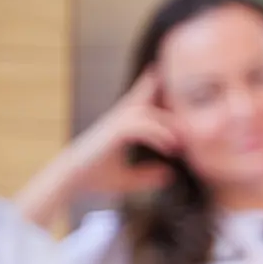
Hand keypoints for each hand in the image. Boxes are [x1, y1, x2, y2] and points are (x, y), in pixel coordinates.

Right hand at [59, 71, 183, 196]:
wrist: (71, 179)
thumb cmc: (95, 177)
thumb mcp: (127, 180)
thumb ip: (148, 176)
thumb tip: (170, 175)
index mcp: (122, 125)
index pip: (141, 101)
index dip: (154, 89)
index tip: (171, 83)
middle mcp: (119, 118)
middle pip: (148, 99)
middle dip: (170, 100)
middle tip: (191, 116)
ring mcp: (116, 123)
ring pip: (149, 113)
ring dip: (169, 124)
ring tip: (184, 140)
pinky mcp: (114, 132)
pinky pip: (142, 126)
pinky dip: (158, 134)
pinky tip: (170, 146)